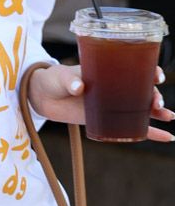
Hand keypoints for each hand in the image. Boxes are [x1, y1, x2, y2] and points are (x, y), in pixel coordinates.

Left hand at [27, 63, 173, 142]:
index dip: (150, 71)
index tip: (157, 76)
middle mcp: (116, 86)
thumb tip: (79, 87)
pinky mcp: (109, 119)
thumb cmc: (55, 80)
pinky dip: (150, 133)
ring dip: (158, 112)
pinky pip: (133, 128)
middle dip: (155, 96)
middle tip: (156, 104)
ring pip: (143, 108)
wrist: (43, 96)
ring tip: (168, 116)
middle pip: (143, 90)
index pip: (136, 68)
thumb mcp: (62, 77)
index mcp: (108, 71)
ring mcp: (114, 104)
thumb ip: (70, 81)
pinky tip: (167, 137)